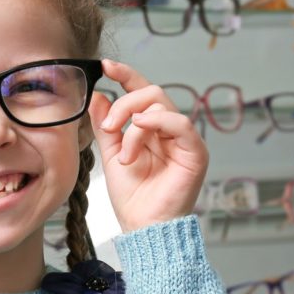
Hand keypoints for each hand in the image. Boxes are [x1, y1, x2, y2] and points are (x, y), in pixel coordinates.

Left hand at [88, 59, 208, 232]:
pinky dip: (154, 125)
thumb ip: (106, 126)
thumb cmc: (132, 198)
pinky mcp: (195, 151)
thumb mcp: (110, 155)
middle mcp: (169, 130)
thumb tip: (98, 95)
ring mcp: (183, 139)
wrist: (143, 227)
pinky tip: (136, 140)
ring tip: (123, 155)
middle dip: (124, 104)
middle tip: (107, 128)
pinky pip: (180, 122)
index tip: (105, 66)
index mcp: (151, 129)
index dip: (126, 75)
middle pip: (151, 92)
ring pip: (160, 105)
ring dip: (133, 125)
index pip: (141, 92)